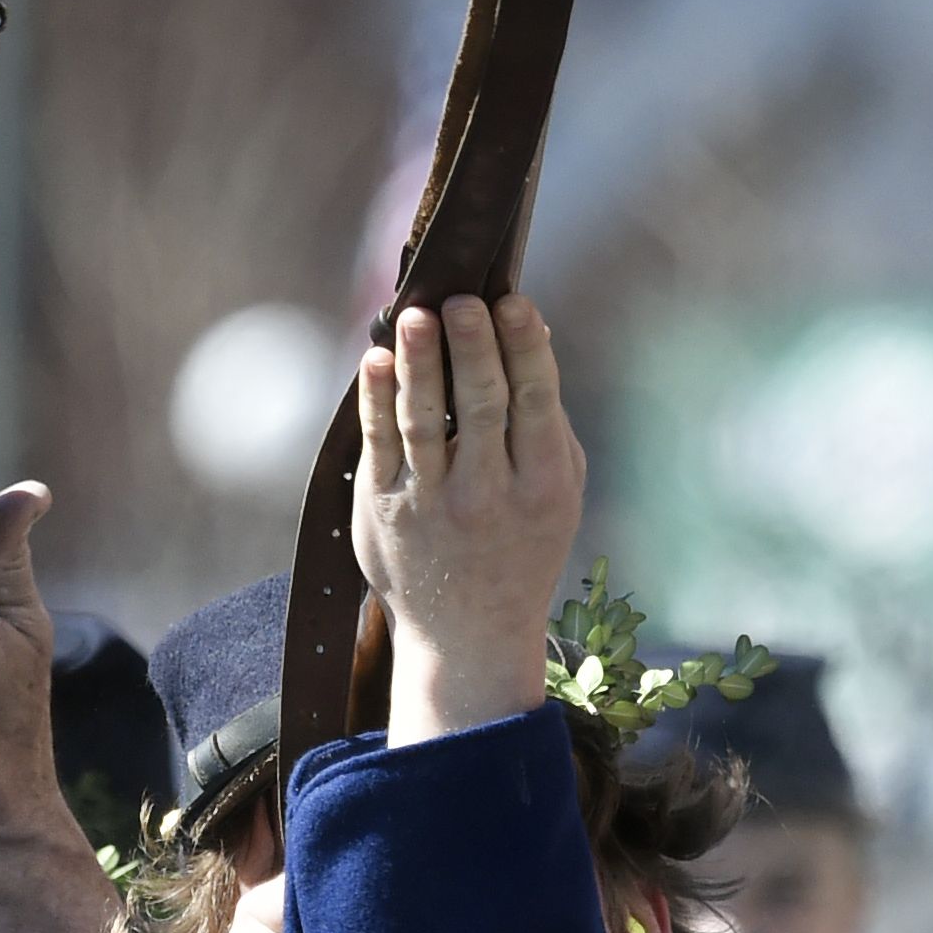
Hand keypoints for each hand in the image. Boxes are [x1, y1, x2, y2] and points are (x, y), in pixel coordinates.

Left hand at [353, 295, 583, 744]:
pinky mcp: (383, 510)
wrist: (468, 635)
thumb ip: (548, 422)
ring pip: (423, 421)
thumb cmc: (521, 547)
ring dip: (418, 363)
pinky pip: (378, 445)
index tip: (513, 301)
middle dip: (470, 346)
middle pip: (480, 405)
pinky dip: (375, 401)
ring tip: (413, 315)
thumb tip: (535, 337)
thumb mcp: (558, 493)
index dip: (524, 348)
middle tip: (461, 298)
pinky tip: (374, 362)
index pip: (533, 402)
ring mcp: (431, 503)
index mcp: (542, 485)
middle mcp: (488, 495)